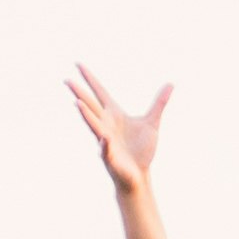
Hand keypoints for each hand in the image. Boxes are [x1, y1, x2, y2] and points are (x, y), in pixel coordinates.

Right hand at [66, 66, 170, 192]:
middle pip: (90, 105)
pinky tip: (104, 138)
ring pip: (94, 125)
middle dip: (79, 93)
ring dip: (86, 115)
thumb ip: (159, 103)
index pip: (99, 92)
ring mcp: (106, 140)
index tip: (78, 64)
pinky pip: (106, 149)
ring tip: (76, 102)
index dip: (90, 79)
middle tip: (66, 80)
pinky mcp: (110, 157)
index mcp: (114, 114)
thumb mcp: (152, 123)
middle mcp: (106, 124)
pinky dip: (105, 144)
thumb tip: (171, 84)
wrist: (139, 174)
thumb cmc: (142, 149)